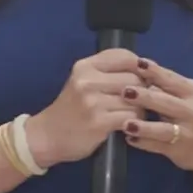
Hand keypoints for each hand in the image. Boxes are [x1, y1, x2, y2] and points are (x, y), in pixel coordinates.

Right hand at [25, 49, 145, 167]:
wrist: (47, 136)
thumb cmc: (70, 109)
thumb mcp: (83, 81)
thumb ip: (108, 71)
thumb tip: (145, 68)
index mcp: (85, 66)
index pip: (125, 56)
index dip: (140, 67)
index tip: (143, 78)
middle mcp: (87, 80)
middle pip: (134, 78)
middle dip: (143, 90)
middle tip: (140, 101)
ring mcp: (92, 101)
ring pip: (136, 99)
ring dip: (141, 108)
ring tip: (134, 114)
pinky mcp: (99, 122)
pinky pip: (131, 116)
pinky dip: (135, 122)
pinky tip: (128, 125)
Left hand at [120, 58, 192, 178]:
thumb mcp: (191, 98)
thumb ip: (169, 86)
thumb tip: (140, 71)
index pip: (172, 79)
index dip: (155, 72)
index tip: (137, 64)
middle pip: (167, 102)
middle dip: (145, 97)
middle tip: (125, 92)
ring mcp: (188, 133)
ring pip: (164, 129)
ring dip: (144, 126)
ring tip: (126, 123)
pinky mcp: (180, 151)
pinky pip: (159, 147)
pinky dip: (144, 143)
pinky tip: (130, 139)